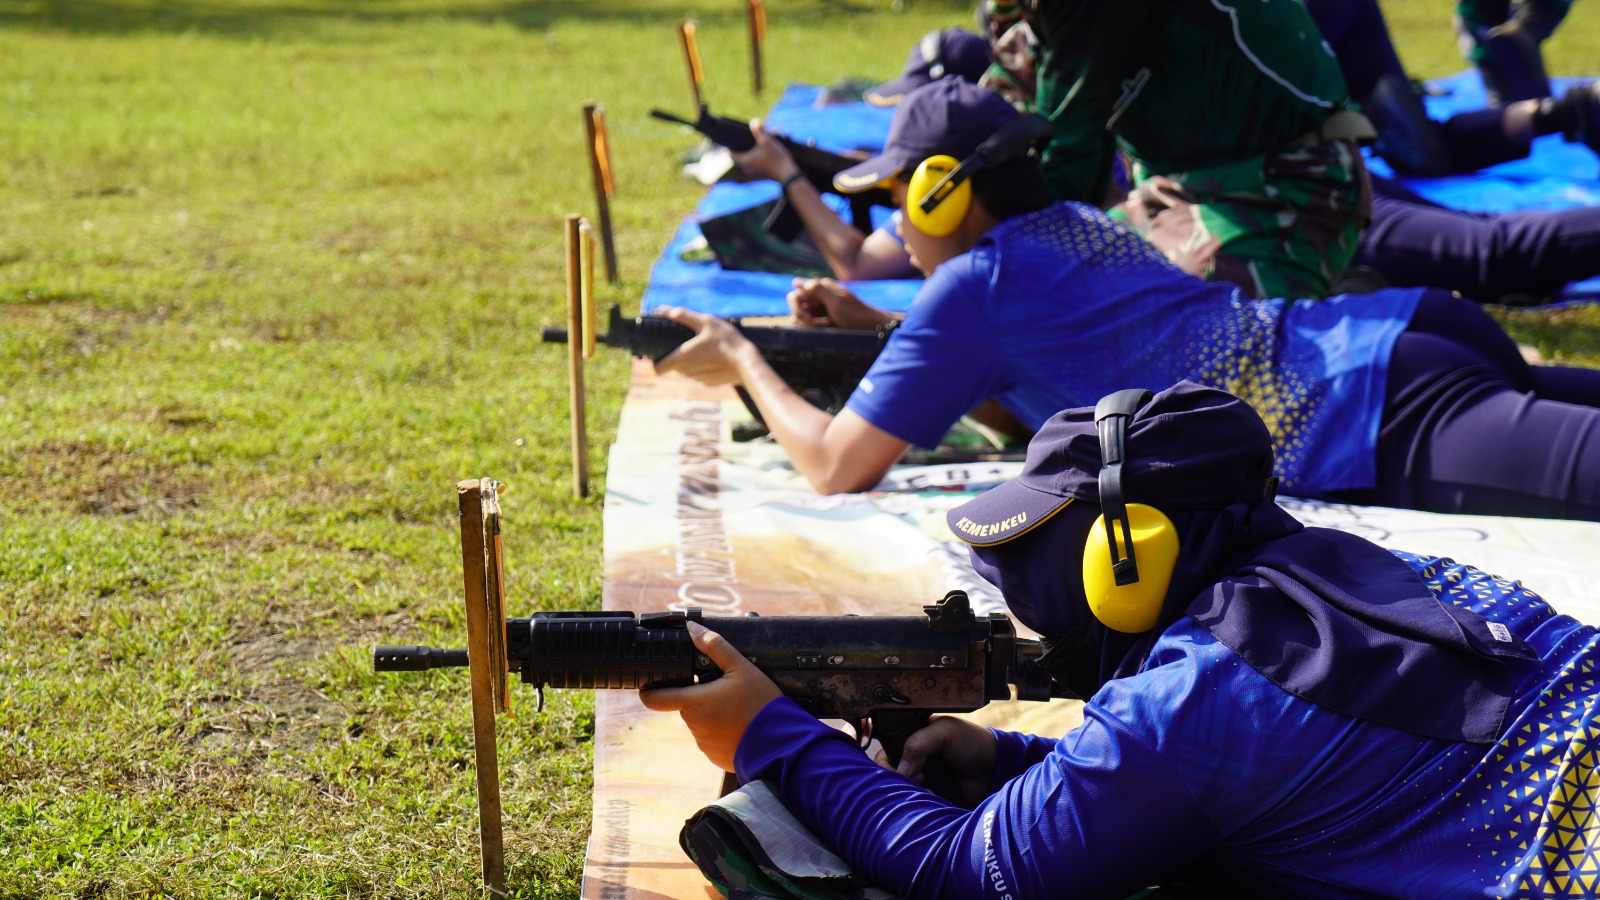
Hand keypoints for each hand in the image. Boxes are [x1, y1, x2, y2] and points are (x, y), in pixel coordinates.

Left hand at [638, 621, 782, 771]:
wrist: (781, 744)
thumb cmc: (761, 704)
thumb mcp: (741, 668)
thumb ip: (715, 646)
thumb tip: (692, 628)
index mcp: (694, 703)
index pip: (655, 699)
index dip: (649, 691)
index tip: (650, 685)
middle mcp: (694, 726)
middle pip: (687, 706)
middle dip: (700, 697)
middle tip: (725, 690)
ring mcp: (704, 744)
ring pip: (701, 723)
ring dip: (713, 715)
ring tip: (739, 709)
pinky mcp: (715, 757)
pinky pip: (713, 740)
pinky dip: (723, 732)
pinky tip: (742, 725)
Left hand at [652, 306, 756, 385]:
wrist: (747, 362)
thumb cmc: (726, 339)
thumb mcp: (705, 321)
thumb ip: (683, 316)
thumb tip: (662, 310)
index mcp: (682, 357)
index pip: (658, 369)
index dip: (656, 361)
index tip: (661, 352)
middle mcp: (687, 372)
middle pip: (674, 367)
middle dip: (678, 356)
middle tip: (690, 342)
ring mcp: (699, 379)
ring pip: (687, 371)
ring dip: (691, 362)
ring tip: (705, 349)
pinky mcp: (709, 383)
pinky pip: (700, 375)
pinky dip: (703, 368)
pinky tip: (714, 358)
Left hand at [731, 119, 799, 183]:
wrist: (788, 174)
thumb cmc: (776, 157)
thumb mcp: (767, 140)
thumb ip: (759, 130)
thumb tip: (754, 121)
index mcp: (745, 161)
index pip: (731, 155)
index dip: (729, 148)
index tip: (729, 142)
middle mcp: (748, 168)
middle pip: (742, 156)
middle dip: (745, 145)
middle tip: (746, 139)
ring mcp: (756, 173)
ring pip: (752, 159)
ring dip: (755, 150)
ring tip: (763, 141)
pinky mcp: (763, 174)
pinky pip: (759, 163)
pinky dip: (761, 156)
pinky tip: (769, 148)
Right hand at [786, 278, 893, 330]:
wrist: (871, 327)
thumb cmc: (855, 314)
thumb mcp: (836, 300)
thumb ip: (817, 289)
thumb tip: (795, 282)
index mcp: (820, 286)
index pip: (794, 295)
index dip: (797, 308)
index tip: (809, 318)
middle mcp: (818, 294)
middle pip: (798, 307)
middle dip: (805, 318)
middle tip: (822, 324)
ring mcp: (821, 306)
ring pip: (803, 316)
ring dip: (812, 324)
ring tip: (828, 325)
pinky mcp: (824, 317)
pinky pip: (811, 322)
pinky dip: (817, 327)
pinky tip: (829, 326)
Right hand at [874, 716, 996, 806]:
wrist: (995, 771)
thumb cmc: (973, 744)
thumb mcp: (945, 731)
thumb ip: (919, 741)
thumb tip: (902, 769)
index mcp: (913, 739)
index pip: (886, 753)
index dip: (887, 763)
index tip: (898, 770)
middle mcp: (913, 761)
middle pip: (889, 775)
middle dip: (900, 779)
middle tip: (919, 778)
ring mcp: (921, 781)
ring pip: (900, 792)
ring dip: (910, 792)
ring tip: (928, 788)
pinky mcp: (930, 798)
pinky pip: (915, 805)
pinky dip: (919, 804)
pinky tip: (933, 797)